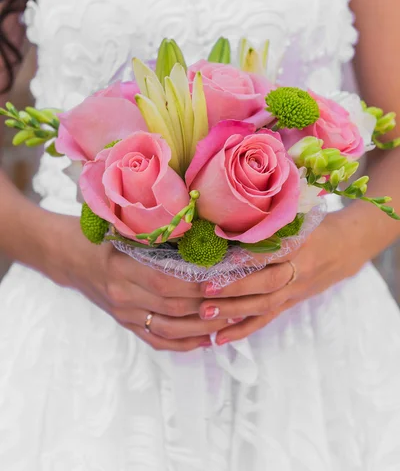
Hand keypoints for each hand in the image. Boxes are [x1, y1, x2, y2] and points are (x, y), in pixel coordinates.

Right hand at [50, 214, 229, 351]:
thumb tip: (204, 240)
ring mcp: (122, 313)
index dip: (199, 284)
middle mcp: (121, 294)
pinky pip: (156, 340)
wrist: (69, 256)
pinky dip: (182, 343)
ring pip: (168, 328)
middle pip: (172, 307)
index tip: (227, 279)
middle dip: (209, 306)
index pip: (167, 281)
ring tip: (229, 320)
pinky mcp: (124, 324)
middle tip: (239, 301)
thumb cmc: (101, 235)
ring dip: (201, 328)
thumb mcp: (125, 230)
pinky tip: (204, 340)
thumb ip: (158, 238)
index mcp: (121, 266)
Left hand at [198, 210, 365, 345]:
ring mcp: (295, 291)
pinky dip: (243, 329)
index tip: (222, 258)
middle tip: (205, 289)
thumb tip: (229, 220)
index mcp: (302, 244)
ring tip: (205, 312)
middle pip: (267, 283)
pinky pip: (267, 319)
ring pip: (264, 305)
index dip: (249, 257)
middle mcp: (299, 271)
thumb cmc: (317, 225)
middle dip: (235, 288)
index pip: (274, 253)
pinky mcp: (291, 303)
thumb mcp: (300, 217)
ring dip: (234, 311)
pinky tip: (221, 337)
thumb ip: (272, 222)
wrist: (349, 246)